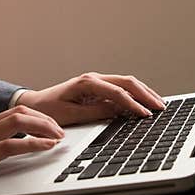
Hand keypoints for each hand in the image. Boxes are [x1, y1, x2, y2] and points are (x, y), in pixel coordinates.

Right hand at [0, 104, 64, 194]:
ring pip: (16, 122)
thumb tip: (21, 145)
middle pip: (19, 112)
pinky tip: (45, 147)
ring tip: (57, 137)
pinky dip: (32, 144)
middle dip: (45, 119)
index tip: (54, 126)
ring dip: (42, 127)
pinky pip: (9, 146)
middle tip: (61, 131)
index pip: (15, 112)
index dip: (39, 116)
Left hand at [16, 72, 166, 126]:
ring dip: (143, 92)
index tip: (145, 114)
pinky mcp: (98, 88)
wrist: (34, 105)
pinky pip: (121, 88)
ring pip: (127, 83)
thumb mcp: (70, 115)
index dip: (133, 104)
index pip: (117, 92)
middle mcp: (94, 78)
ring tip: (158, 103)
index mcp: (87, 82)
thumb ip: (95, 113)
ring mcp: (97, 81)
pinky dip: (135, 94)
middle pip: (127, 82)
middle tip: (160, 106)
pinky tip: (145, 102)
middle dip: (146, 94)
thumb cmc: (48, 110)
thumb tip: (117, 112)